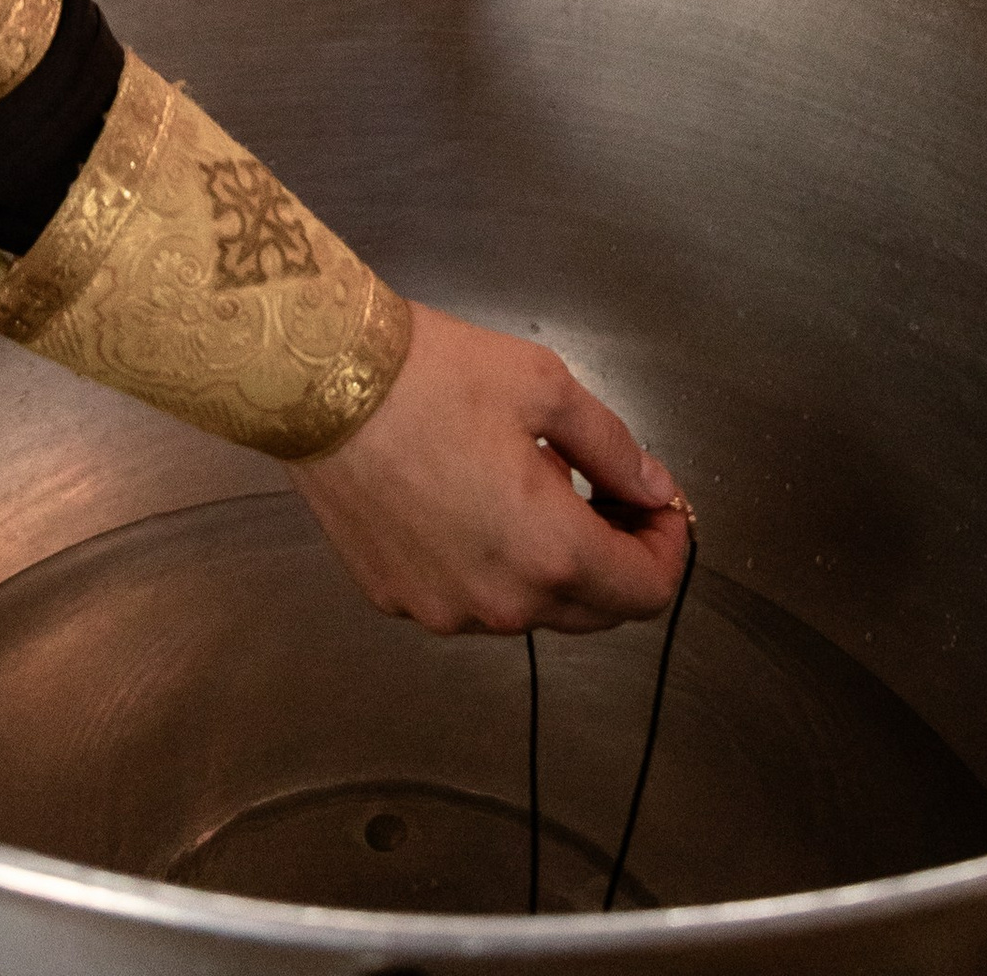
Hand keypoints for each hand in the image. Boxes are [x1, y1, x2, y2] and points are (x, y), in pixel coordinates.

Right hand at [295, 305, 689, 636]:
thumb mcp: (545, 387)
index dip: (668, 548)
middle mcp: (502, 603)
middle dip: (614, 555)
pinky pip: (467, 596)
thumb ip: (613, 448)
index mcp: (550, 552)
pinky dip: (488, 561)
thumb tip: (651, 488)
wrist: (318, 382)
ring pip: (528, 606)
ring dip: (549, 561)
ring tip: (523, 482)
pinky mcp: (396, 600)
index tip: (656, 502)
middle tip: (600, 487)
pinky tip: (466, 498)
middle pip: (594, 611)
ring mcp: (444, 611)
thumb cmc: (435, 374)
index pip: (646, 592)